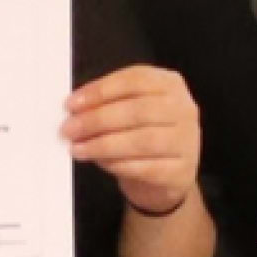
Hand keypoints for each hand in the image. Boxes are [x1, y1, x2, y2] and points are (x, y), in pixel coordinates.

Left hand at [65, 66, 206, 221]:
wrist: (167, 177)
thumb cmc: (142, 136)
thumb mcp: (129, 112)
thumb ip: (108, 104)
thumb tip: (75, 109)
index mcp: (170, 84)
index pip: (135, 79)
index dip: (101, 90)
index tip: (72, 103)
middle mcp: (184, 109)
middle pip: (138, 110)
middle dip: (98, 119)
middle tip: (70, 129)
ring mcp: (187, 141)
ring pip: (143, 140)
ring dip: (104, 144)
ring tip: (78, 148)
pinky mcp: (182, 171)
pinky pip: (147, 167)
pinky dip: (119, 165)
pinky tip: (100, 163)